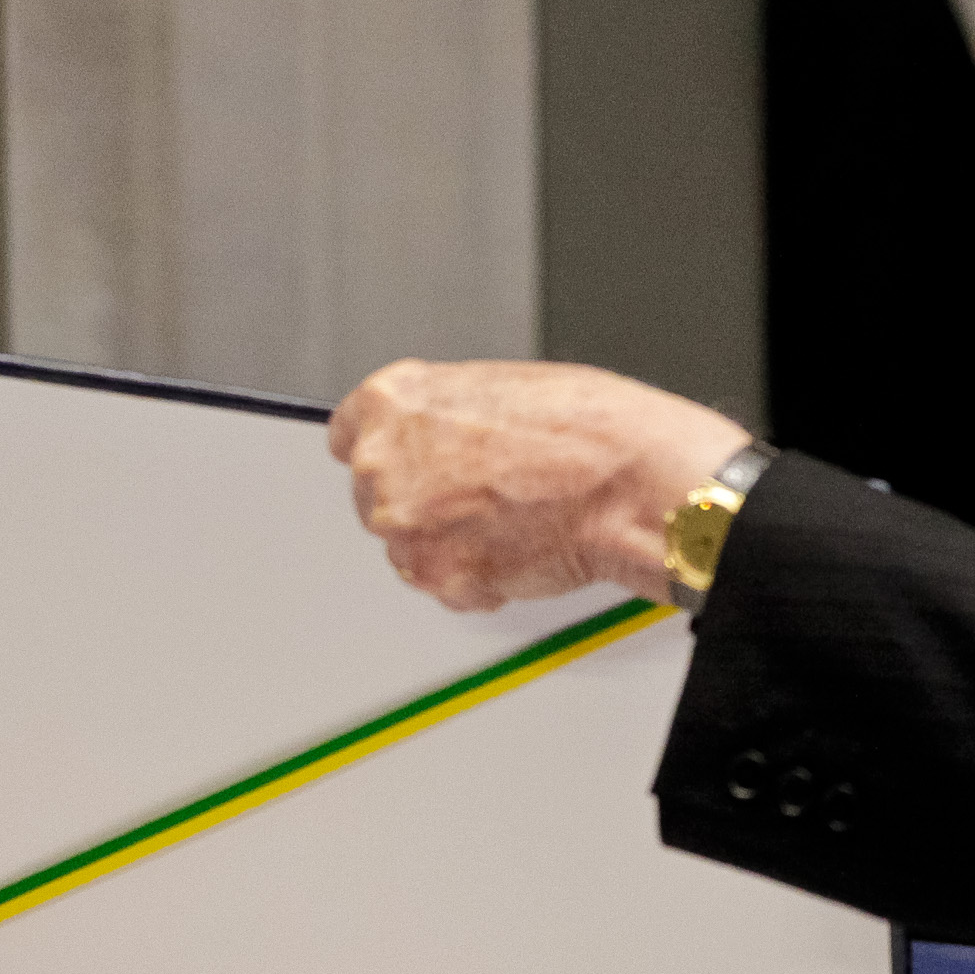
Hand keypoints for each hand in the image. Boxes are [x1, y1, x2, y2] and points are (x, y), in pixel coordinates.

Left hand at [329, 358, 753, 610]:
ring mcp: (405, 527)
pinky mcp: (437, 577)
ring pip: (407, 547)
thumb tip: (437, 438)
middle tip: (481, 494)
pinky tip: (516, 546)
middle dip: (422, 501)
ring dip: (446, 543)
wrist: (626, 480)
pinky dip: (474, 578)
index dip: (390, 451)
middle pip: (376, 497)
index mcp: (393, 403)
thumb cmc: (583, 427)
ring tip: (509, 519)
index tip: (406, 463)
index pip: (347, 435)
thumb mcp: (495, 387)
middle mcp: (384, 464)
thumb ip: (442, 415)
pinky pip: (444, 586)